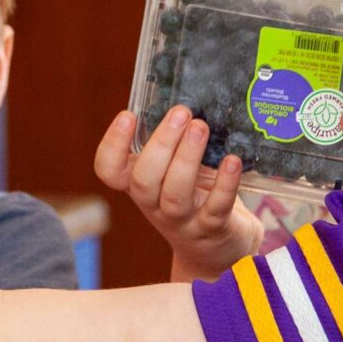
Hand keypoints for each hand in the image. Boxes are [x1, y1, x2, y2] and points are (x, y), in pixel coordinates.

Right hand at [95, 109, 261, 279]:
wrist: (218, 250)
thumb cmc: (196, 197)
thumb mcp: (178, 170)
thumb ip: (176, 143)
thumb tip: (189, 91)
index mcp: (139, 185)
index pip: (109, 171)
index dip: (112, 145)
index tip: (128, 115)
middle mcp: (154, 204)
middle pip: (143, 179)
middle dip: (161, 144)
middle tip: (181, 113)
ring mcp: (182, 221)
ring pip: (175, 194)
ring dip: (187, 159)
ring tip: (201, 128)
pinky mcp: (212, 229)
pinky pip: (216, 208)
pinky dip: (225, 184)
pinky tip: (233, 161)